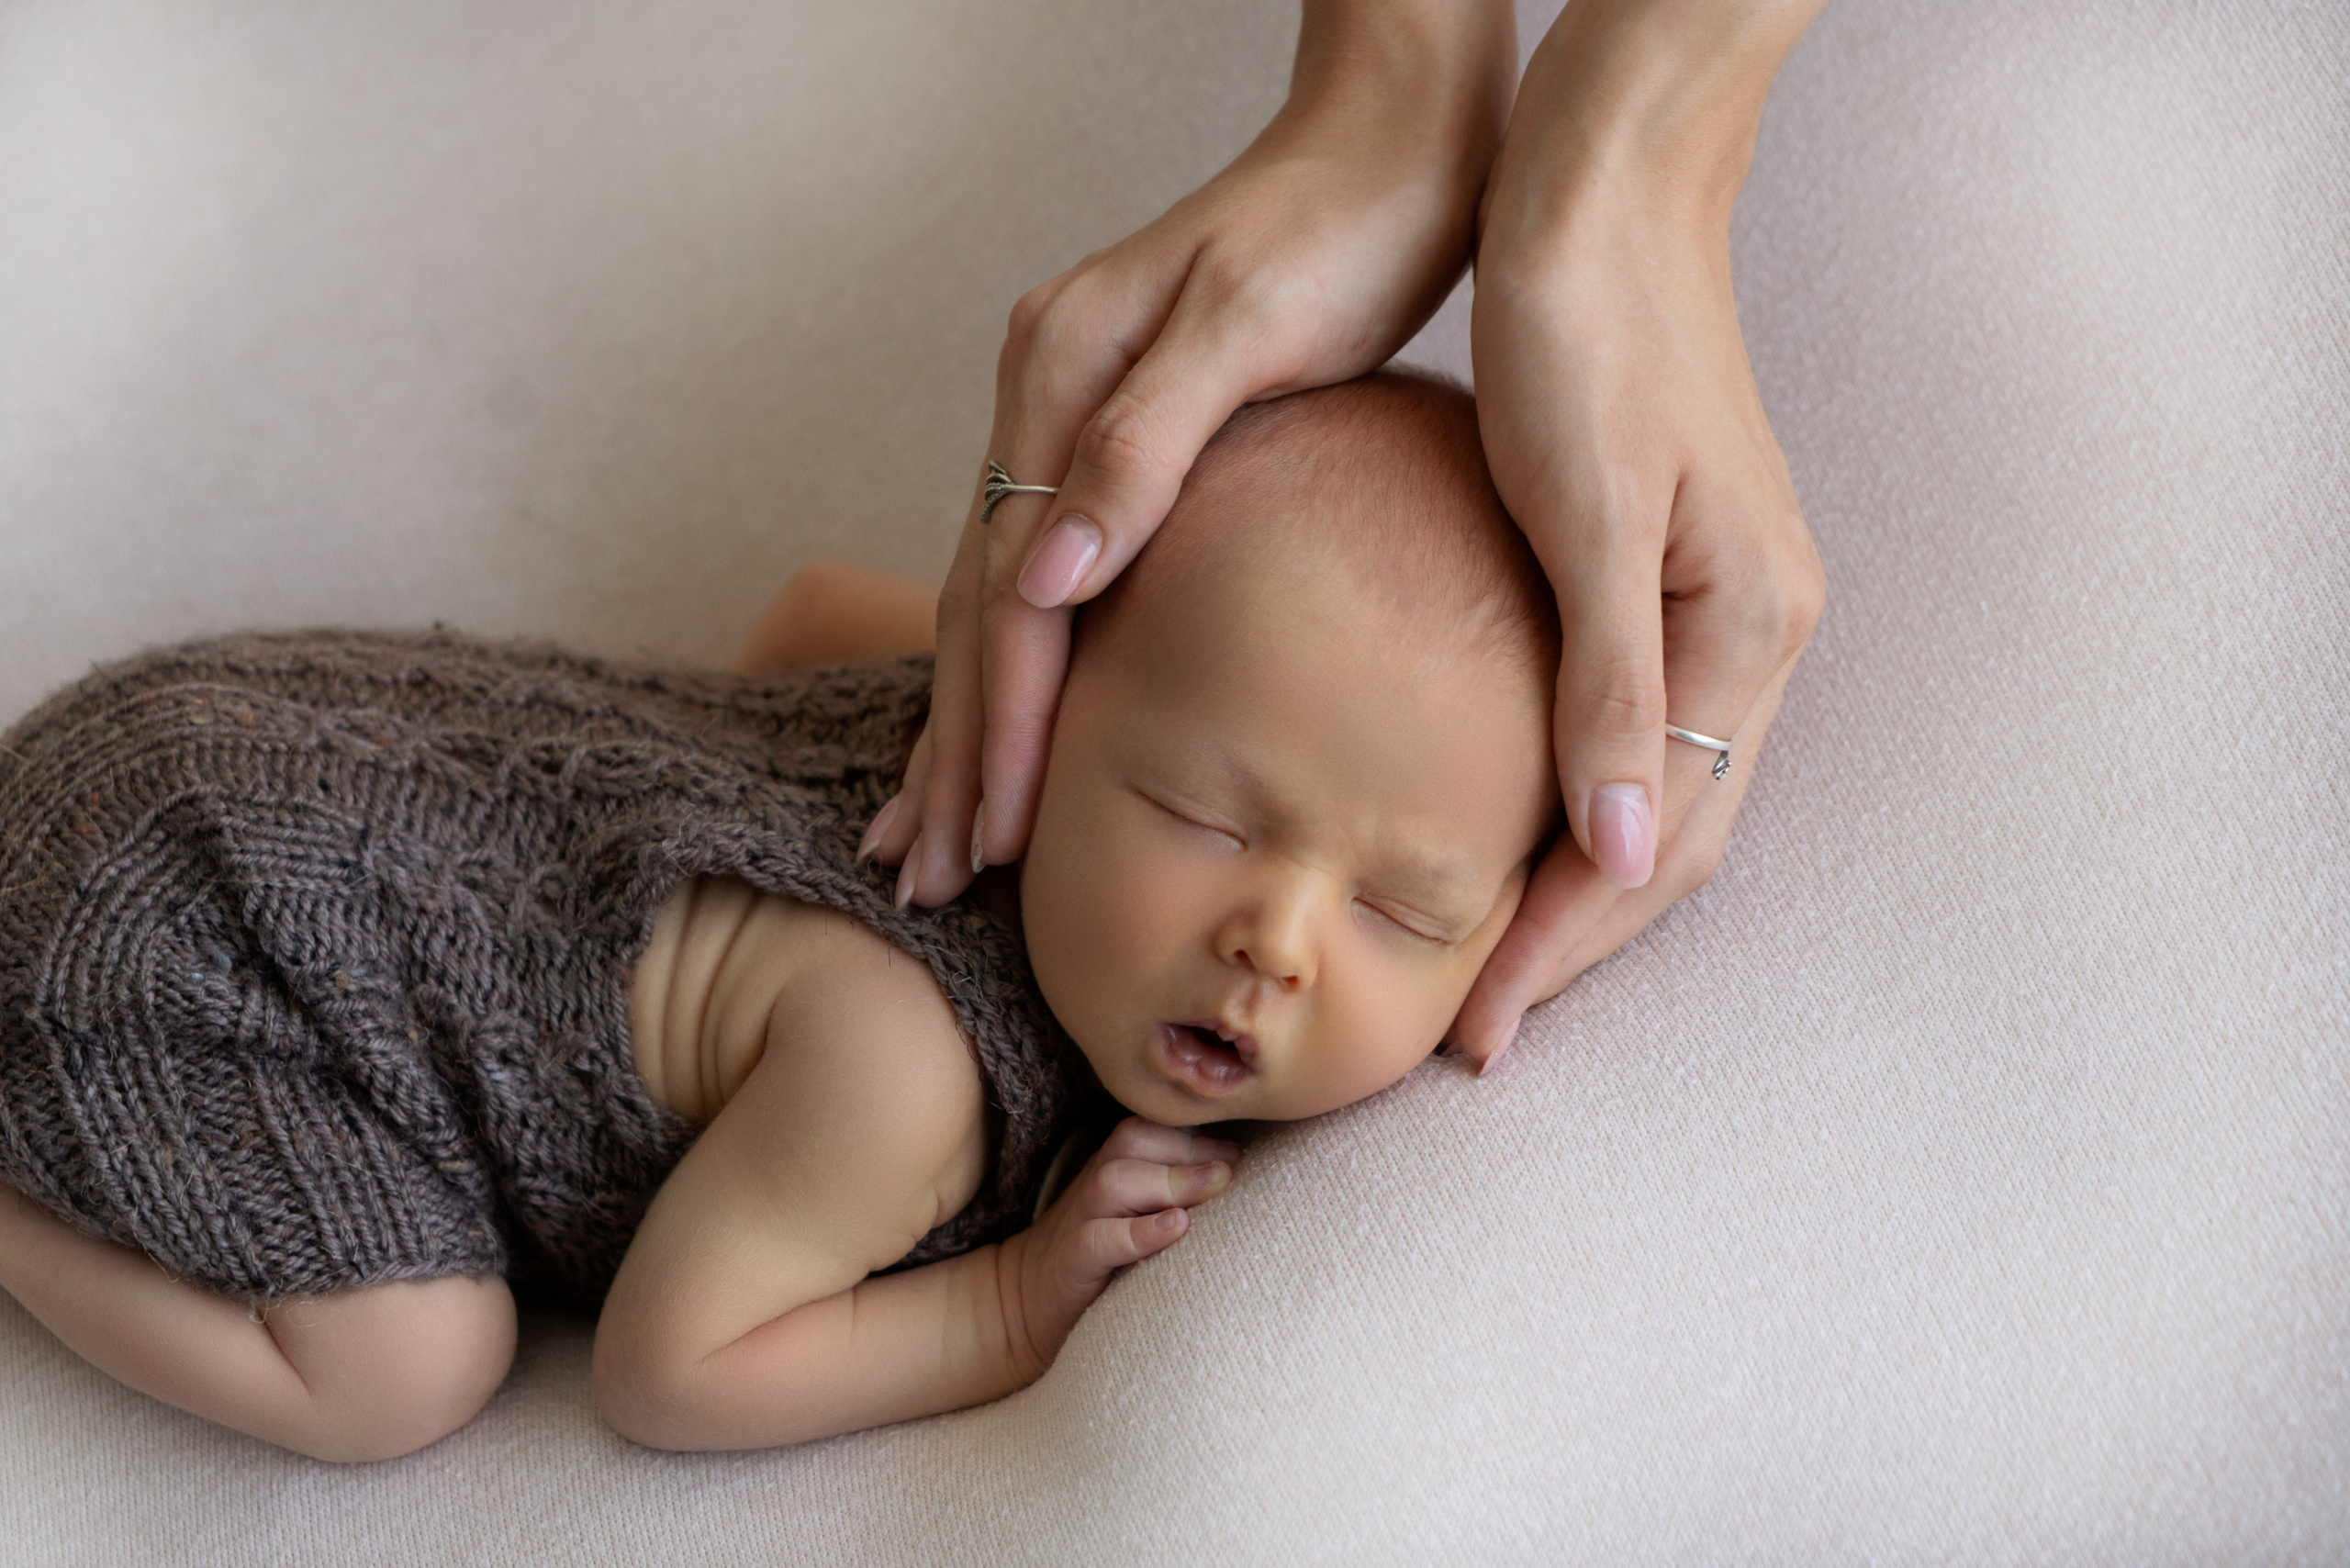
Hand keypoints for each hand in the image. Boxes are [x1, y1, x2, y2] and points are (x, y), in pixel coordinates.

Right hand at [863, 0, 1516, 903]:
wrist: (1398, 134)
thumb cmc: (1351, 230)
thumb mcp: (1253, 328)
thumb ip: (1142, 448)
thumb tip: (1041, 578)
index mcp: (1061, 376)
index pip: (1012, 592)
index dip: (999, 726)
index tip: (984, 841)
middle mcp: (1038, 392)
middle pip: (981, 605)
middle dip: (955, 747)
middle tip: (922, 875)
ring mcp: (1061, 406)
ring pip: (996, 593)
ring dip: (968, 716)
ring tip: (938, 826)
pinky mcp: (1107, 422)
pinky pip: (1036, 561)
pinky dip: (1016, 654)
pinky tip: (1008, 709)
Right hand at [995, 1118, 1240, 1380]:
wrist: (1027, 1298)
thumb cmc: (1106, 1254)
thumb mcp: (1140, 1214)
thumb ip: (1179, 1194)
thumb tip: (1243, 1180)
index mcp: (1116, 1165)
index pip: (1154, 1128)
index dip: (1200, 1135)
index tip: (1242, 1155)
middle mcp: (1098, 1182)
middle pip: (1136, 1139)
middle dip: (1189, 1148)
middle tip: (1234, 1170)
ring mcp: (1082, 1217)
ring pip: (1117, 1178)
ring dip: (1170, 1180)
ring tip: (1215, 1188)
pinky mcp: (1074, 1257)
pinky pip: (1102, 1236)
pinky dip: (1141, 1232)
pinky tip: (1176, 1228)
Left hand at [1451, 0, 1828, 1064]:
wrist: (1605, 191)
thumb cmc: (1587, 331)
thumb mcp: (1590, 512)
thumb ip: (1611, 687)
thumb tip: (1625, 850)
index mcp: (1748, 626)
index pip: (1658, 842)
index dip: (1564, 944)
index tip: (1477, 1029)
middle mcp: (1759, 630)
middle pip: (1674, 837)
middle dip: (1576, 941)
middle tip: (1474, 1031)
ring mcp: (1727, 602)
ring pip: (1661, 793)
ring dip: (1581, 887)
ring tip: (1491, 962)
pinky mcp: (1675, 571)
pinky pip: (1641, 728)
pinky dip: (1583, 801)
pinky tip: (1515, 828)